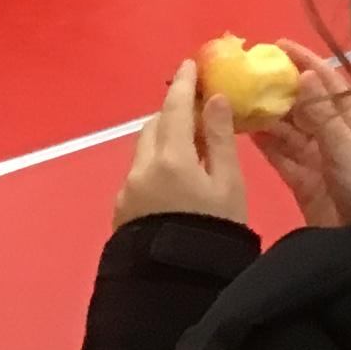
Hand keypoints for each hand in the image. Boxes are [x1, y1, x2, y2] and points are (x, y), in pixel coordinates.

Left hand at [112, 57, 249, 228]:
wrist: (177, 285)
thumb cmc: (214, 231)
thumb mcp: (229, 184)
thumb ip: (221, 139)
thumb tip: (214, 98)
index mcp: (171, 157)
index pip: (175, 107)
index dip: (183, 83)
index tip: (190, 64)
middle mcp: (141, 167)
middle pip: (154, 125)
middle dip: (173, 112)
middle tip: (197, 109)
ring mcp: (127, 189)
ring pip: (144, 149)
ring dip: (163, 138)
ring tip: (189, 147)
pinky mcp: (121, 208)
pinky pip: (139, 173)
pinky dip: (155, 163)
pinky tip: (174, 179)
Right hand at [249, 40, 350, 229]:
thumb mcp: (346, 148)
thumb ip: (323, 115)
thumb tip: (304, 74)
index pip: (328, 82)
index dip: (306, 61)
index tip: (279, 45)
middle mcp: (332, 133)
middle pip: (301, 104)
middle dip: (278, 88)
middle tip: (248, 72)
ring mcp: (315, 155)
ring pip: (286, 129)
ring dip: (266, 115)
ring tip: (240, 98)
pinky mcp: (299, 177)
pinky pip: (278, 154)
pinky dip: (263, 142)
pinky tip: (243, 128)